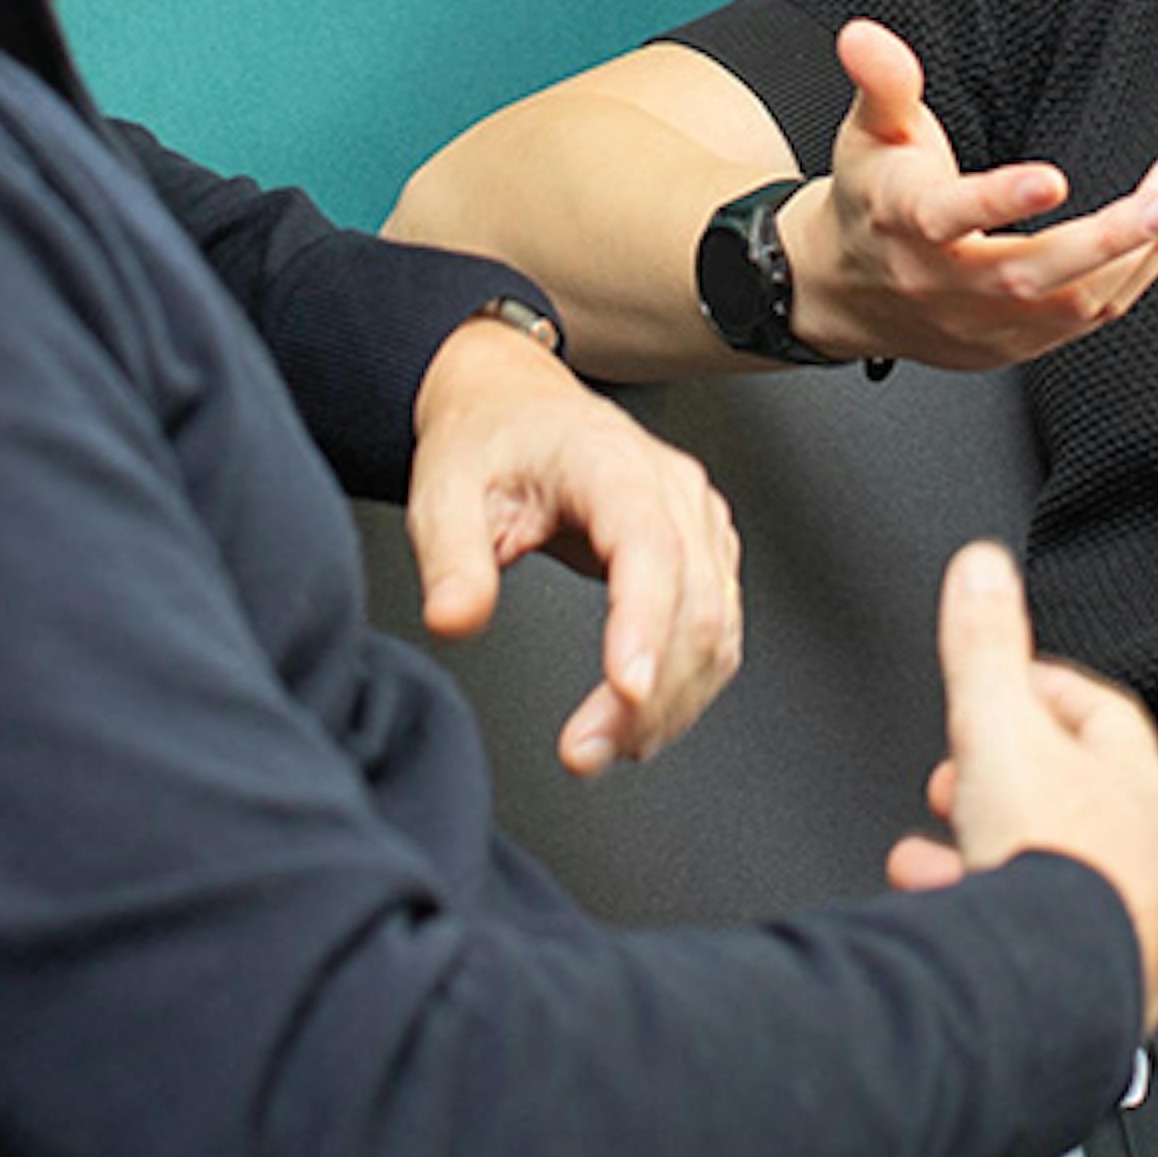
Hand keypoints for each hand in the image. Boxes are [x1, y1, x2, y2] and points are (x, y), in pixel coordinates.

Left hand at [407, 314, 742, 773]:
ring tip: (606, 750)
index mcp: (608, 459)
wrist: (515, 402)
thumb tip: (453, 622)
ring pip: (716, 626)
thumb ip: (449, 557)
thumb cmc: (487, 438)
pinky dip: (686, 686)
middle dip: (648, 693)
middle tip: (583, 754)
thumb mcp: (442, 488)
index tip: (625, 690)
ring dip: (673, 702)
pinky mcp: (702, 550)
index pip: (648, 545)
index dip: (645, 622)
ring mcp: (696, 518)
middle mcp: (670, 487)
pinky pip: (715, 627)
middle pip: (693, 602)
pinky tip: (641, 724)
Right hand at [790, 18, 1157, 369]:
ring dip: (1138, 253)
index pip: (947, 216)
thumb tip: (864, 34)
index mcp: (904, 222)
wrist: (850, 291)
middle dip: (1110, 238)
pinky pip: (1086, 319)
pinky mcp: (1014, 344)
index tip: (1053, 180)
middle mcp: (944, 283)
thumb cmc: (873, 200)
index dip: (999, 201)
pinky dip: (1135, 275)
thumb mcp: (869, 131)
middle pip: (1030, 274)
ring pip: (1071, 303)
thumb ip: (882, 81)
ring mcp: (982, 322)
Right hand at [887, 541, 1157, 1032]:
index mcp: (1137, 784)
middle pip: (1077, 795)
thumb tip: (983, 567)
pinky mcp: (1101, 988)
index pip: (1098, 711)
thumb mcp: (995, 721)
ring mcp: (1133, 927)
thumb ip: (984, 643)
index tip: (997, 689)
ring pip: (1062, 871)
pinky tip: (951, 918)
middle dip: (1005, 779)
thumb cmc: (1043, 863)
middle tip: (959, 778)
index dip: (1037, 690)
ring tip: (937, 851)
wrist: (1050, 990)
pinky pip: (1049, 938)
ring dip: (995, 850)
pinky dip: (997, 919)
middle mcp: (1151, 857)